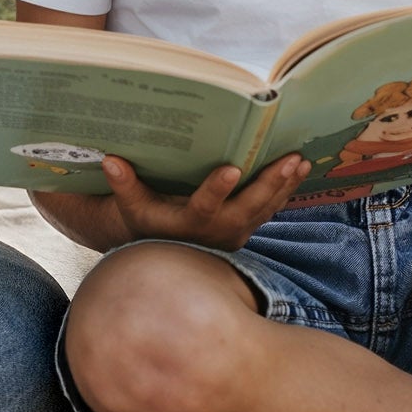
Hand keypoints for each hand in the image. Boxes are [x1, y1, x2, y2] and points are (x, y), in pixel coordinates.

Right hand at [98, 152, 305, 250]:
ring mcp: (236, 231)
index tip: (232, 168)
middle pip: (247, 208)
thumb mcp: (131, 204)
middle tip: (288, 159)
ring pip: (265, 209)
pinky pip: (271, 209)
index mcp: (187, 224)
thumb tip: (109, 160)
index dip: (218, 189)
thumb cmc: (145, 220)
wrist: (164, 252)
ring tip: (300, 160)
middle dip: (269, 184)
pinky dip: (287, 190)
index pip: (204, 207)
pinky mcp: (247, 227)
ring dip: (285, 185)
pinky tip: (301, 169)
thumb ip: (124, 184)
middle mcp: (216, 231)